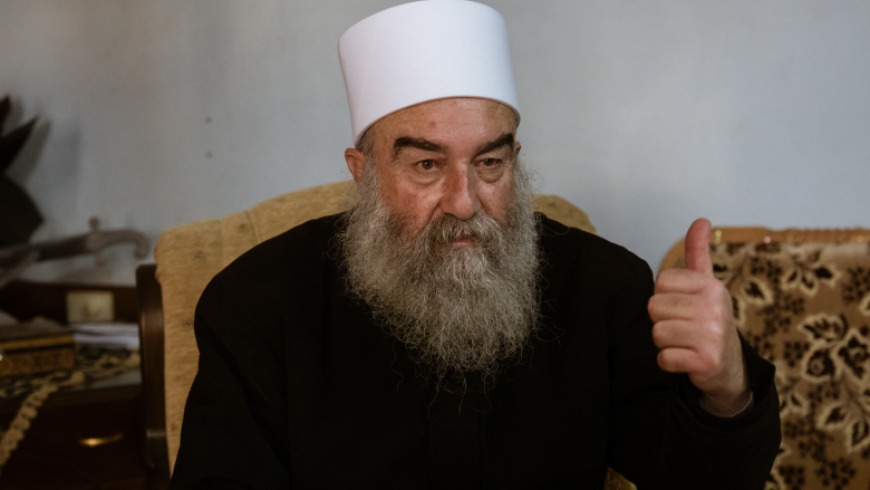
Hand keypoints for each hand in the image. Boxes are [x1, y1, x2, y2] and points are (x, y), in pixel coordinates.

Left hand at [648, 218, 750, 416]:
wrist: (729, 367)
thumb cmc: (709, 321)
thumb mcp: (707, 285)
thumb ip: (698, 253)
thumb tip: (701, 220)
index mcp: (711, 286)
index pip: (660, 282)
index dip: (665, 297)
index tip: (684, 306)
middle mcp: (715, 307)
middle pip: (654, 307)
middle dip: (663, 320)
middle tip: (684, 327)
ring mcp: (712, 335)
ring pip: (657, 333)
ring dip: (666, 342)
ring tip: (685, 342)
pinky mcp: (706, 361)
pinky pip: (664, 358)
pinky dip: (669, 362)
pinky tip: (686, 359)